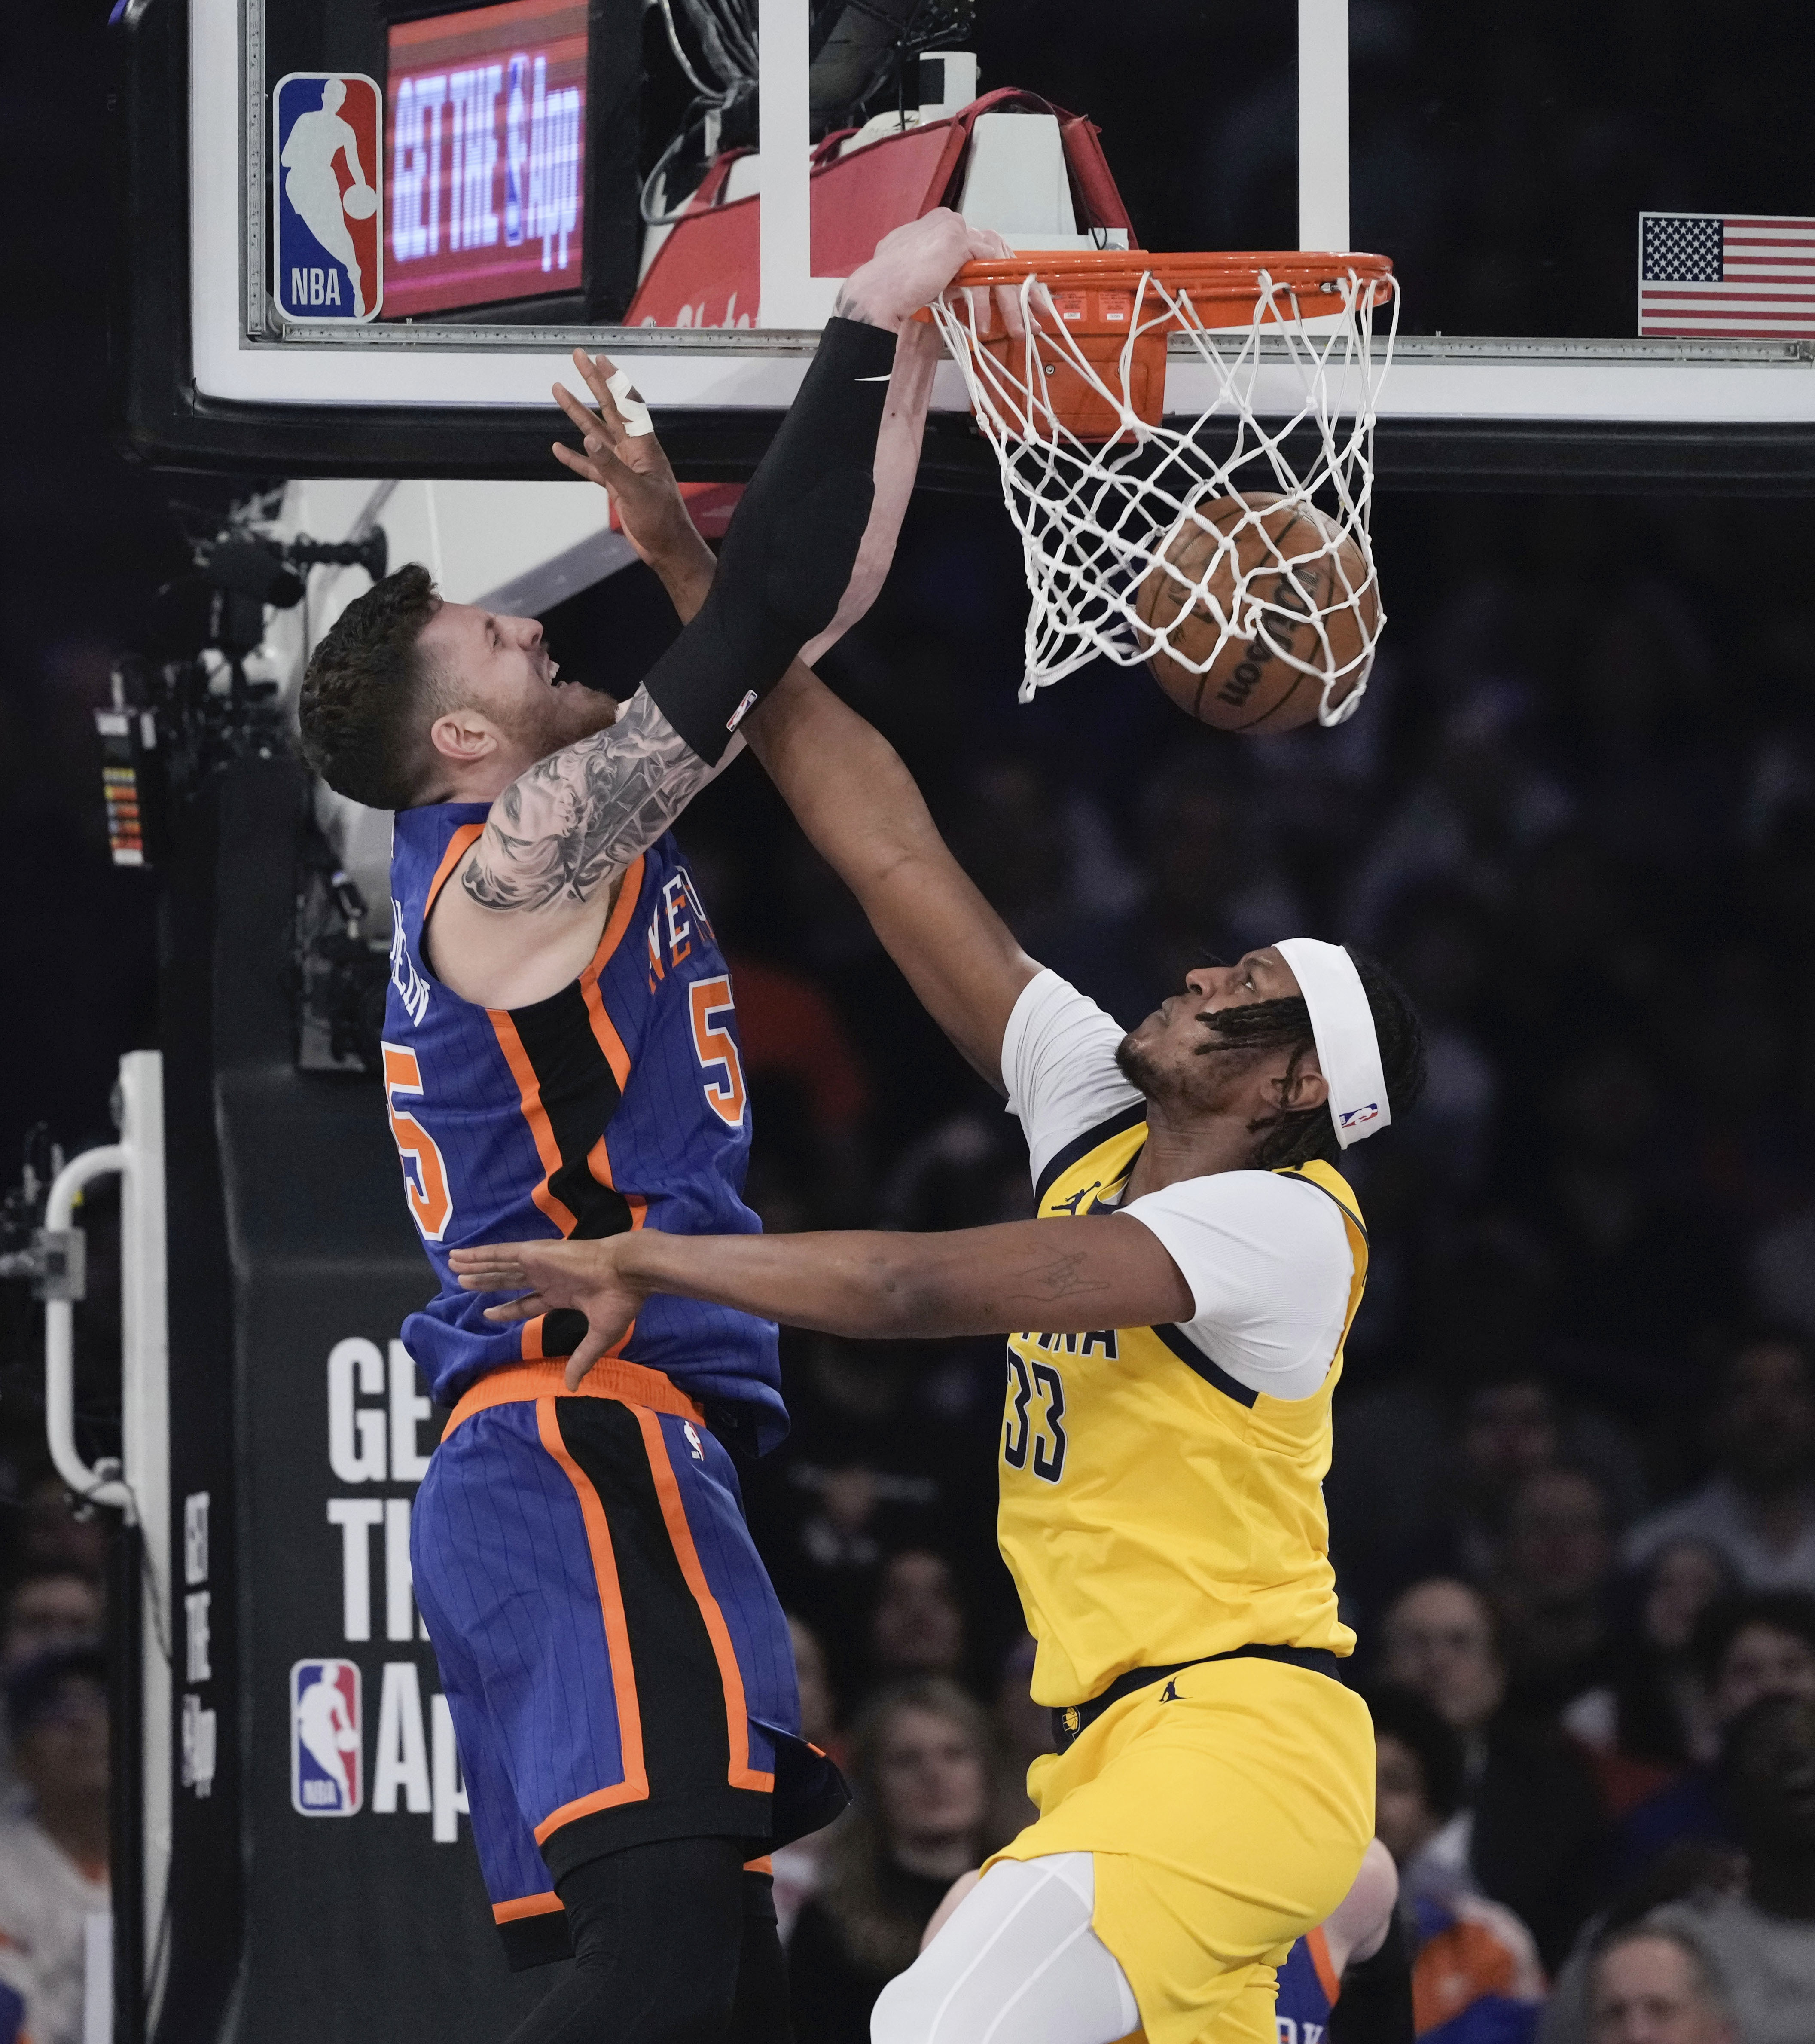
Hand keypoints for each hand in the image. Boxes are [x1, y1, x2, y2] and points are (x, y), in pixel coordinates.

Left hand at [448, 1235, 649, 1389]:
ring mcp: (540, 1263)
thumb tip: (571, 1386)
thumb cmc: (619, 1302)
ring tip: (452, 1266)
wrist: (627, 1274)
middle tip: (461, 1283)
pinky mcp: (535, 1253)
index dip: (507, 1308)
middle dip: (486, 1282)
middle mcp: (548, 1276)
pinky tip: (461, 1255)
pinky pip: (500, 1254)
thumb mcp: (599, 1337)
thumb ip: (581, 1359)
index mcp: (563, 1293)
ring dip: (476, 1267)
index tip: (488, 1312)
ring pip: (500, 1266)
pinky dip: (479, 1255)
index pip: (527, 1302)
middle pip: (508, 1281)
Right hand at [551, 351, 715, 582]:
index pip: (627, 405)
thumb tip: (588, 438)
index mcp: (643, 447)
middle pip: (608, 409)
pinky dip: (575, 458)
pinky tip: (559, 448)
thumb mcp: (636, 492)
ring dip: (577, 412)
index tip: (599, 358)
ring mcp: (622, 467)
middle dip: (592, 382)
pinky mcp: (615, 485)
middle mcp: (632, 451)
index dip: (613, 381)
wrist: (667, 548)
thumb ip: (611, 466)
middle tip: (577, 357)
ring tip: (558, 390)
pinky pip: (591, 466)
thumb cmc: (661, 521)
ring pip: (595, 433)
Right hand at [836, 209, 1021, 333]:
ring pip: (997, 262)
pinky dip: (990, 298)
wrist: (874, 294)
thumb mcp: (925, 282)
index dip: (1003, 277)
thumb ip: (946, 279)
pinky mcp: (956, 239)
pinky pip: (987, 269)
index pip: (983, 250)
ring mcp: (952, 227)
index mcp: (938, 231)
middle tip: (1036, 314)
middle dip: (1021, 288)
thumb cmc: (889, 295)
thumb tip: (963, 294)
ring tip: (1018, 329)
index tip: (1018, 301)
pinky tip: (985, 323)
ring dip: (1011, 300)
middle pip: (998, 253)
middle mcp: (947, 223)